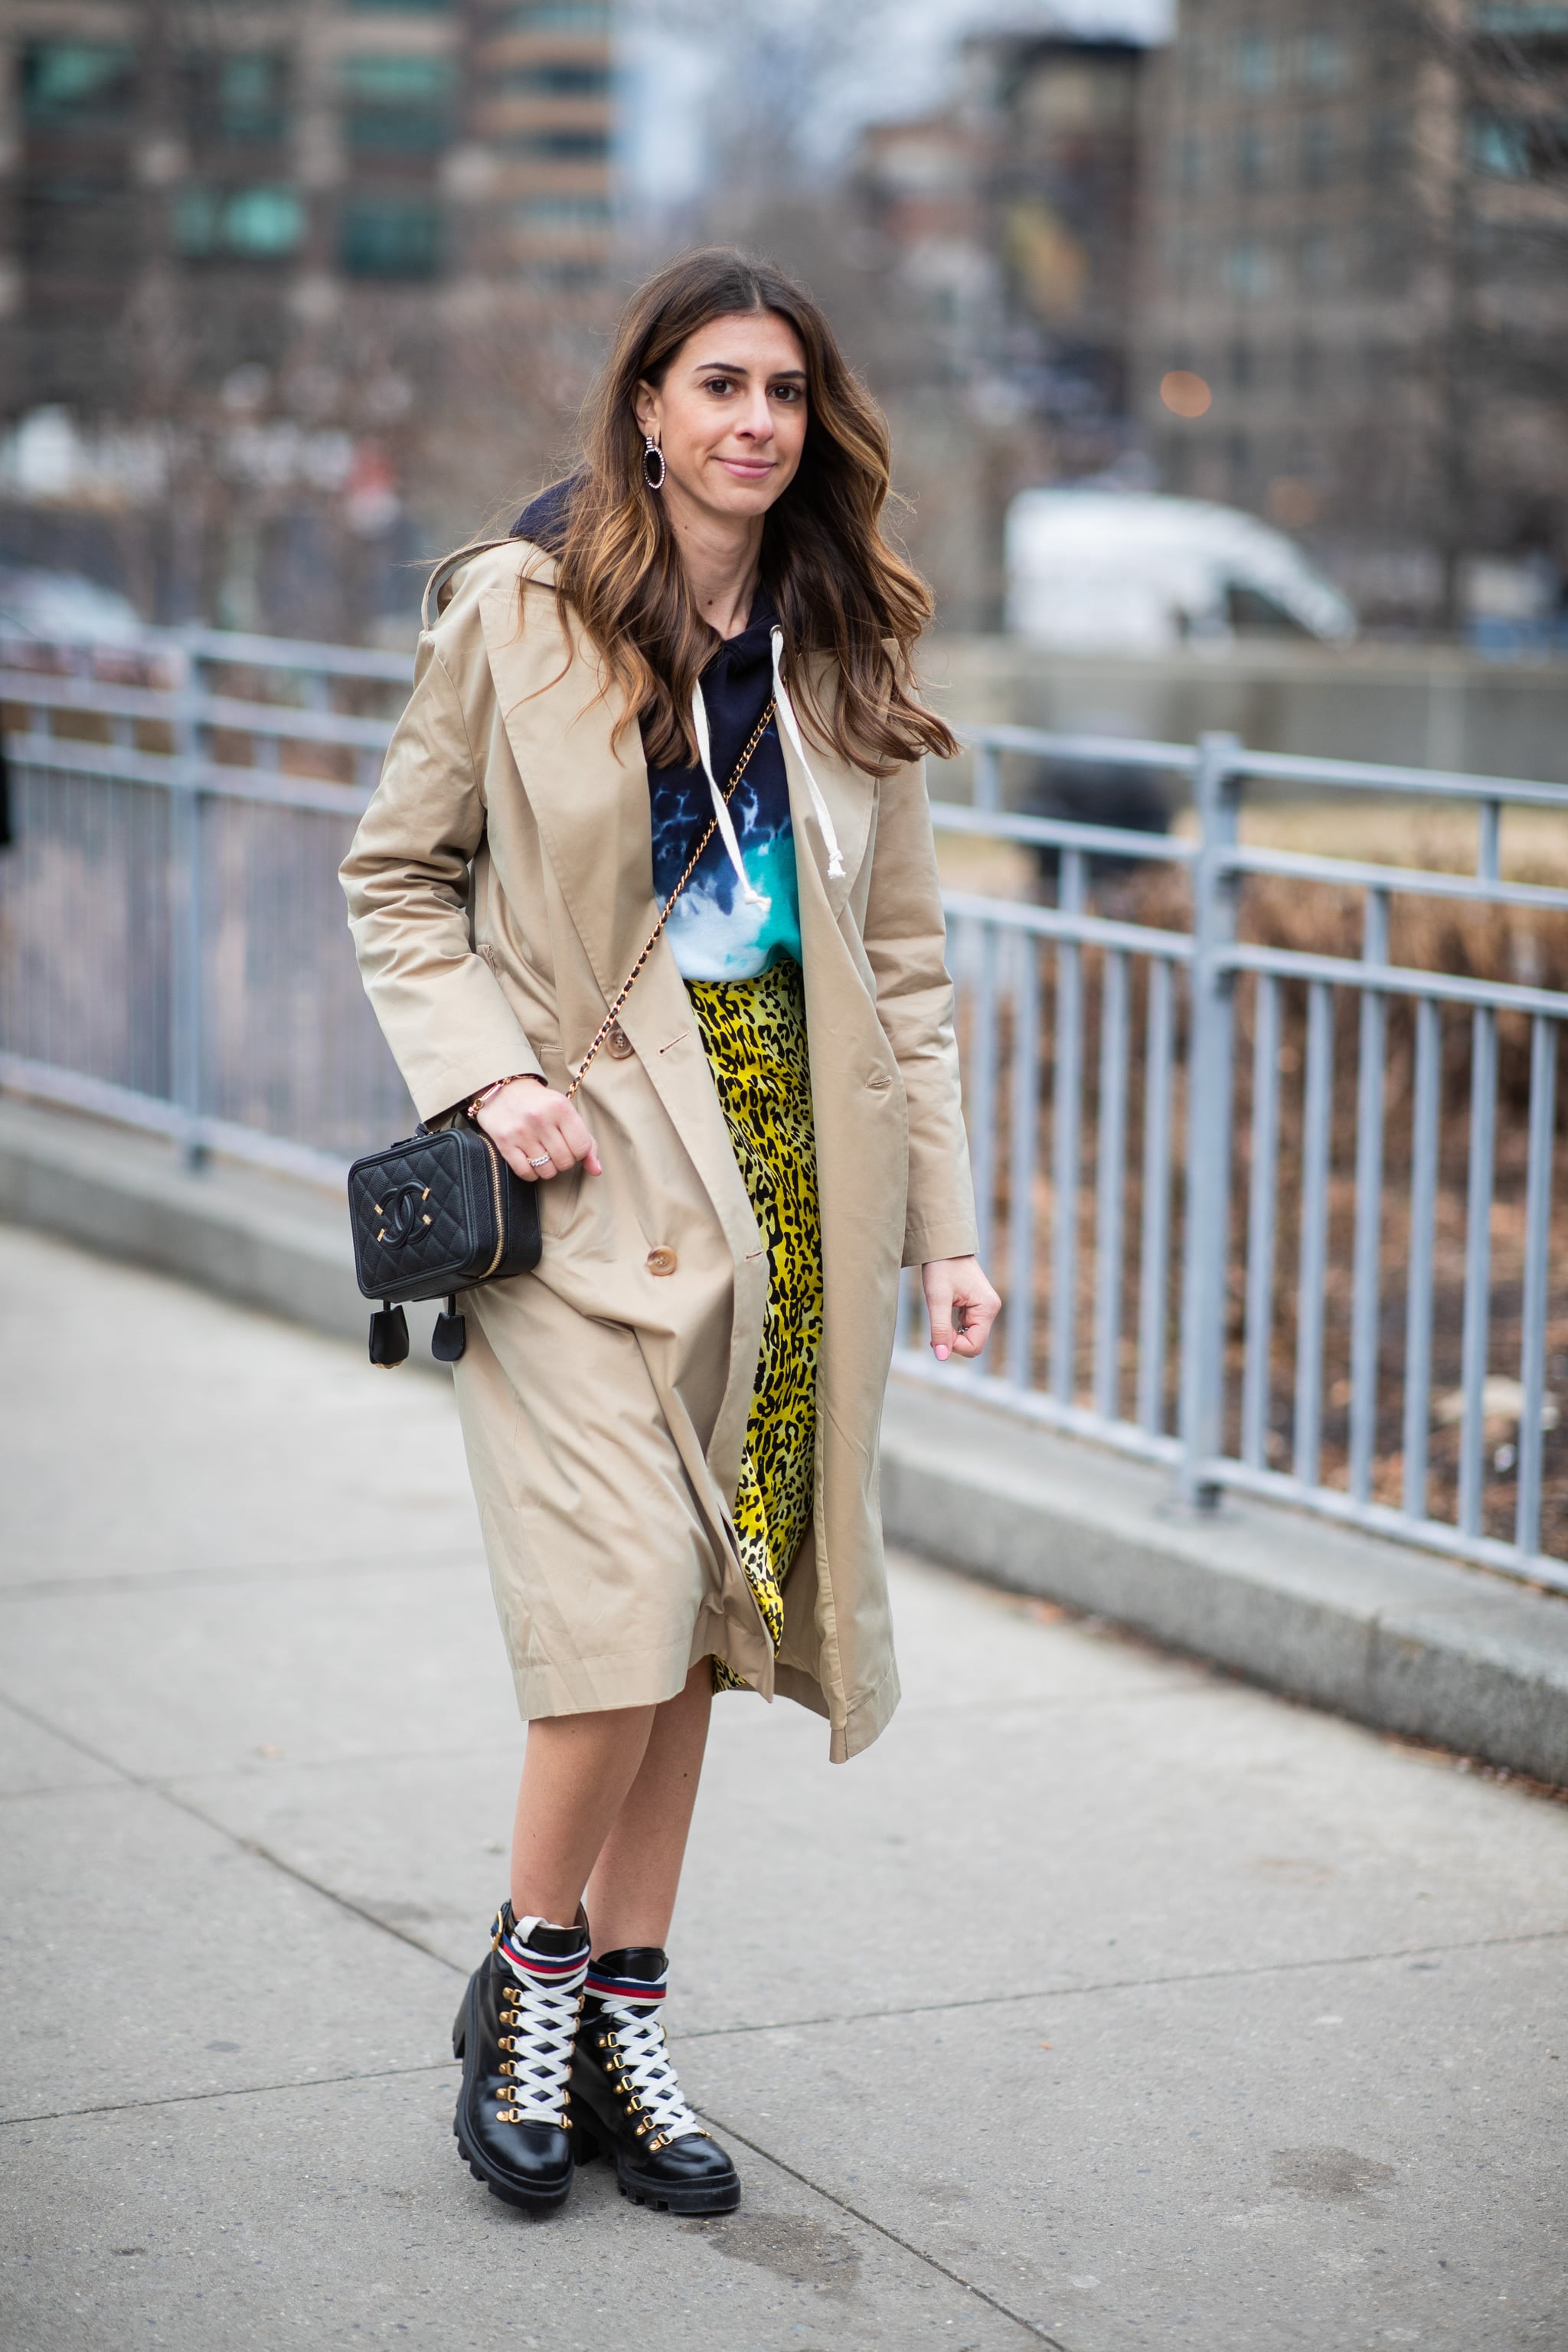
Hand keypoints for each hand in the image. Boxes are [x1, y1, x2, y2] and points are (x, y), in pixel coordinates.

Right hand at [474, 1077, 602, 1182]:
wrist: (505, 1088)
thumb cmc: (541, 1103)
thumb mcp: (566, 1113)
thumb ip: (585, 1140)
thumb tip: (596, 1171)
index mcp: (560, 1108)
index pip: (582, 1148)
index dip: (579, 1153)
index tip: (571, 1146)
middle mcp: (540, 1119)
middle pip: (565, 1161)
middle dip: (563, 1161)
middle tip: (556, 1150)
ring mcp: (521, 1132)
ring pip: (546, 1171)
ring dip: (548, 1168)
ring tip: (543, 1155)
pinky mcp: (504, 1142)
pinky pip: (526, 1173)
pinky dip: (531, 1173)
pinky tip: (530, 1161)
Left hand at [921, 1255, 1000, 1362]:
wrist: (944, 1244)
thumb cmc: (941, 1267)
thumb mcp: (937, 1299)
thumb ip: (940, 1328)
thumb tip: (942, 1356)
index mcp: (987, 1308)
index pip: (974, 1346)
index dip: (954, 1346)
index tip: (935, 1335)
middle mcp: (990, 1309)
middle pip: (973, 1343)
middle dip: (953, 1342)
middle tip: (934, 1329)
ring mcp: (985, 1308)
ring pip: (970, 1336)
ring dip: (952, 1334)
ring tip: (938, 1317)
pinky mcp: (977, 1306)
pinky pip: (967, 1327)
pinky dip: (953, 1328)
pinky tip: (942, 1315)